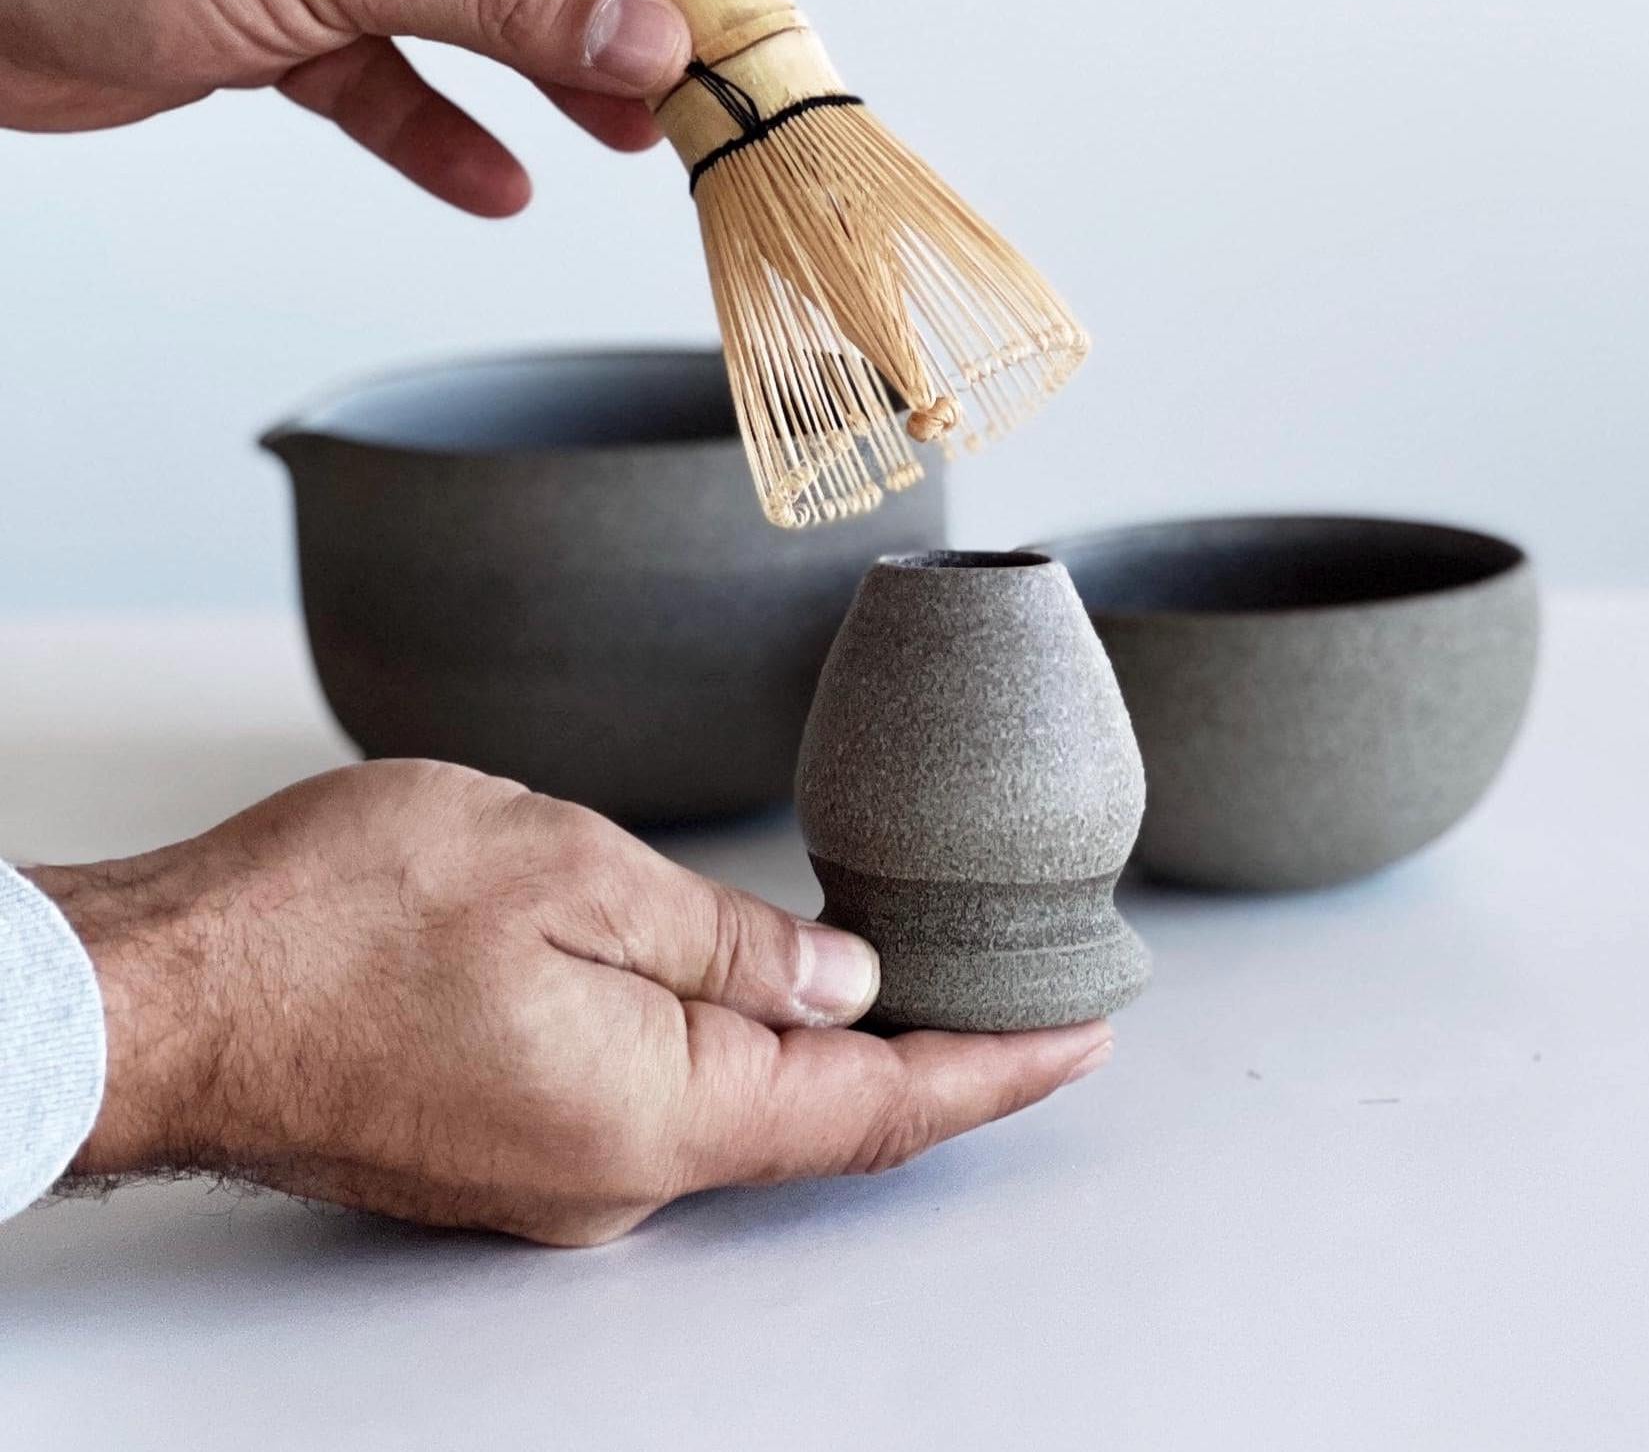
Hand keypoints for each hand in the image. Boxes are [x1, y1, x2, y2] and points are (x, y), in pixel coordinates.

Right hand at [27, 761, 1109, 1244]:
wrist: (160, 995)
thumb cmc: (341, 915)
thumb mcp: (572, 874)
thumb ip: (729, 940)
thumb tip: (846, 980)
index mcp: (654, 1112)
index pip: (873, 1109)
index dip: (991, 1068)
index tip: (1084, 1038)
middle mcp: (615, 1177)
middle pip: (818, 1119)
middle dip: (927, 1055)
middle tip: (1024, 984)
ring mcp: (553, 1176)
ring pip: (738, 1108)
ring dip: (832, 1048)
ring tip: (919, 969)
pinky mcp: (502, 1148)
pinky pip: (660, 1102)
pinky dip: (739, 1050)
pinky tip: (765, 990)